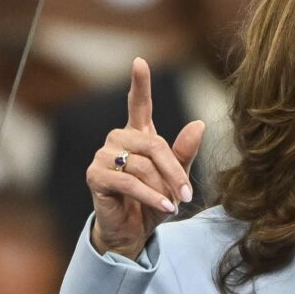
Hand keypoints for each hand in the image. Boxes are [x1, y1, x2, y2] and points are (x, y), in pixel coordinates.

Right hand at [87, 58, 204, 258]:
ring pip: (142, 165)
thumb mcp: (176, 178)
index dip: (139, 83)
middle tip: (188, 194)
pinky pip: (128, 182)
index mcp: (138, 135)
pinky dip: (150, 195)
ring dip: (162, 187)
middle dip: (174, 171)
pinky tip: (164, 206)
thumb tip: (199, 124)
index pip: (138, 104)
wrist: (133, 231)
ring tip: (173, 204)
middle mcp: (118, 140)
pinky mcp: (95, 176)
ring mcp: (103, 156)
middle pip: (153, 145)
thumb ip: (185, 153)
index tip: (139, 62)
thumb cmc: (154, 201)